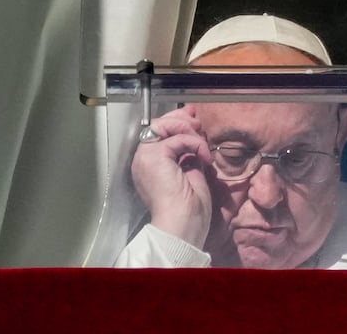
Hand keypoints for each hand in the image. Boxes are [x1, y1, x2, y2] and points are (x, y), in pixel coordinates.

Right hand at [131, 104, 212, 248]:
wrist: (181, 227)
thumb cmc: (188, 212)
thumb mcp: (191, 176)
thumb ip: (189, 158)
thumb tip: (195, 143)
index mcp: (150, 166)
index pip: (159, 134)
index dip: (177, 124)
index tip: (196, 125)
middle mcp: (143, 159)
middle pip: (158, 125)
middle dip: (182, 120)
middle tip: (200, 126)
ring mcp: (146, 157)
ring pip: (164, 126)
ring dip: (188, 130)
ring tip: (203, 145)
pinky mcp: (154, 157)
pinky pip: (177, 138)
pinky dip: (194, 143)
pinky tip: (203, 157)